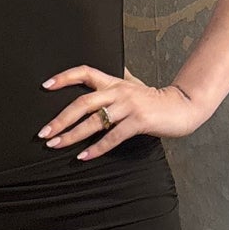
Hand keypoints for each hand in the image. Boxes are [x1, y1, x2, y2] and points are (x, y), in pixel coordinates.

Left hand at [37, 66, 205, 159]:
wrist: (183, 106)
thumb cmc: (155, 100)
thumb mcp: (134, 85)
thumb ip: (117, 82)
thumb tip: (101, 75)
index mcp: (114, 82)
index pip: (85, 72)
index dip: (64, 77)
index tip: (45, 86)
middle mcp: (119, 91)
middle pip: (83, 102)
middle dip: (60, 119)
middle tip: (44, 132)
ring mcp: (129, 106)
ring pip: (94, 121)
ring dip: (72, 135)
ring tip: (56, 145)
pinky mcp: (139, 121)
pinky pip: (113, 137)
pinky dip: (97, 148)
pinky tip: (84, 156)